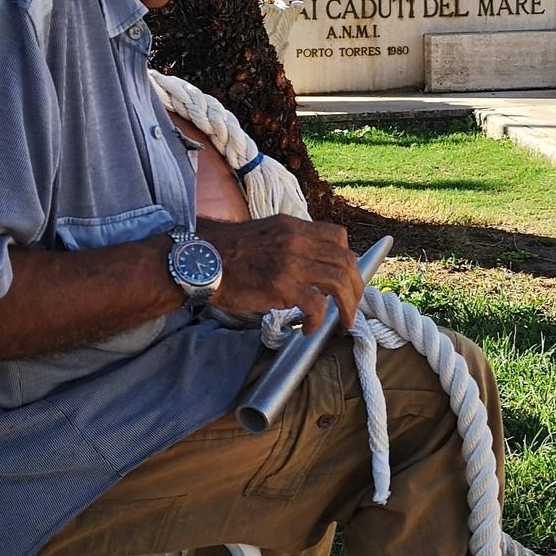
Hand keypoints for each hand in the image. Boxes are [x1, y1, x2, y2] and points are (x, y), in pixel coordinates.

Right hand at [201, 215, 362, 333]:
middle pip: (345, 260)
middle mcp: (297, 240)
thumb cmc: (226, 252)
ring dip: (347, 304)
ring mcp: (292, 262)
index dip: (348, 259)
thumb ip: (289, 244)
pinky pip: (316, 305)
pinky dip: (318, 320)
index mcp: (294, 227)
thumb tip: (309, 265)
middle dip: (356, 286)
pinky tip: (308, 328)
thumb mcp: (265, 235)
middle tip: (353, 305)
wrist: (200, 259)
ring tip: (344, 320)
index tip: (347, 277)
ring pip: (338, 282)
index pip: (338, 236)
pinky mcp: (282, 286)